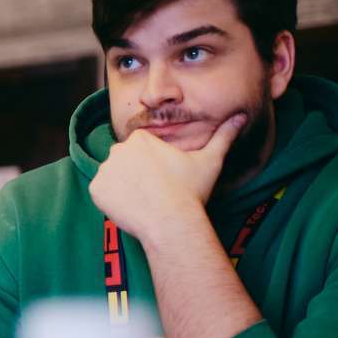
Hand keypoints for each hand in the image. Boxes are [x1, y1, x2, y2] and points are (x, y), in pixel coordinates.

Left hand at [88, 114, 244, 243]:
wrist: (171, 221)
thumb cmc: (190, 191)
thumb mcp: (210, 160)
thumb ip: (223, 136)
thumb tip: (242, 116)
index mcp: (140, 139)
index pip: (142, 149)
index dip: (154, 164)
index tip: (165, 178)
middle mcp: (117, 150)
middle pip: (126, 161)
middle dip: (137, 173)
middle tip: (155, 191)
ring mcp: (104, 170)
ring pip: (114, 176)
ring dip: (124, 186)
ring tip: (145, 199)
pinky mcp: (95, 191)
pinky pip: (101, 193)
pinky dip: (112, 200)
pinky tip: (131, 207)